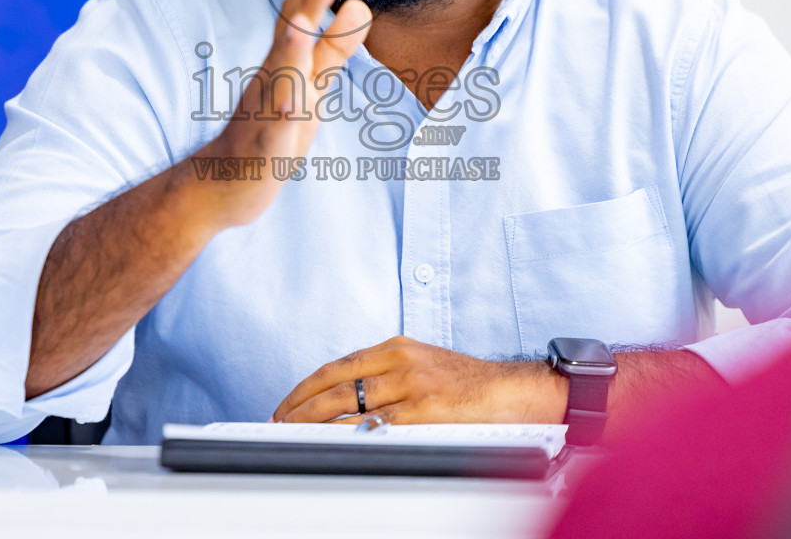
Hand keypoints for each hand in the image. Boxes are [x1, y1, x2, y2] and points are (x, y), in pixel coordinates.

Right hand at [198, 0, 371, 230]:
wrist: (221, 184)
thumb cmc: (269, 129)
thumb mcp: (309, 86)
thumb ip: (332, 49)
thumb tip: (359, 7)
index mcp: (284, 64)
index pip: (298, 16)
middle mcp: (272, 80)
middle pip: (290, 34)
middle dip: (309, 1)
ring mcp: (264, 112)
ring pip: (279, 78)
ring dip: (292, 50)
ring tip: (304, 24)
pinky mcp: (264, 147)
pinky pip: (272, 132)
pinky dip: (280, 118)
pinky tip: (288, 109)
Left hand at [270, 336, 567, 424]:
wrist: (511, 391)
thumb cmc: (469, 384)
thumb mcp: (423, 366)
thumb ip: (388, 376)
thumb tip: (349, 401)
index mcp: (396, 348)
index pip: (338, 366)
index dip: (307, 387)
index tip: (288, 403)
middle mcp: (399, 361)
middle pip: (335, 382)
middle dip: (300, 404)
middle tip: (279, 421)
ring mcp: (411, 384)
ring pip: (349, 401)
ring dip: (315, 420)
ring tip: (294, 433)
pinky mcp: (424, 409)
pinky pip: (378, 423)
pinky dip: (351, 431)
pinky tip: (332, 441)